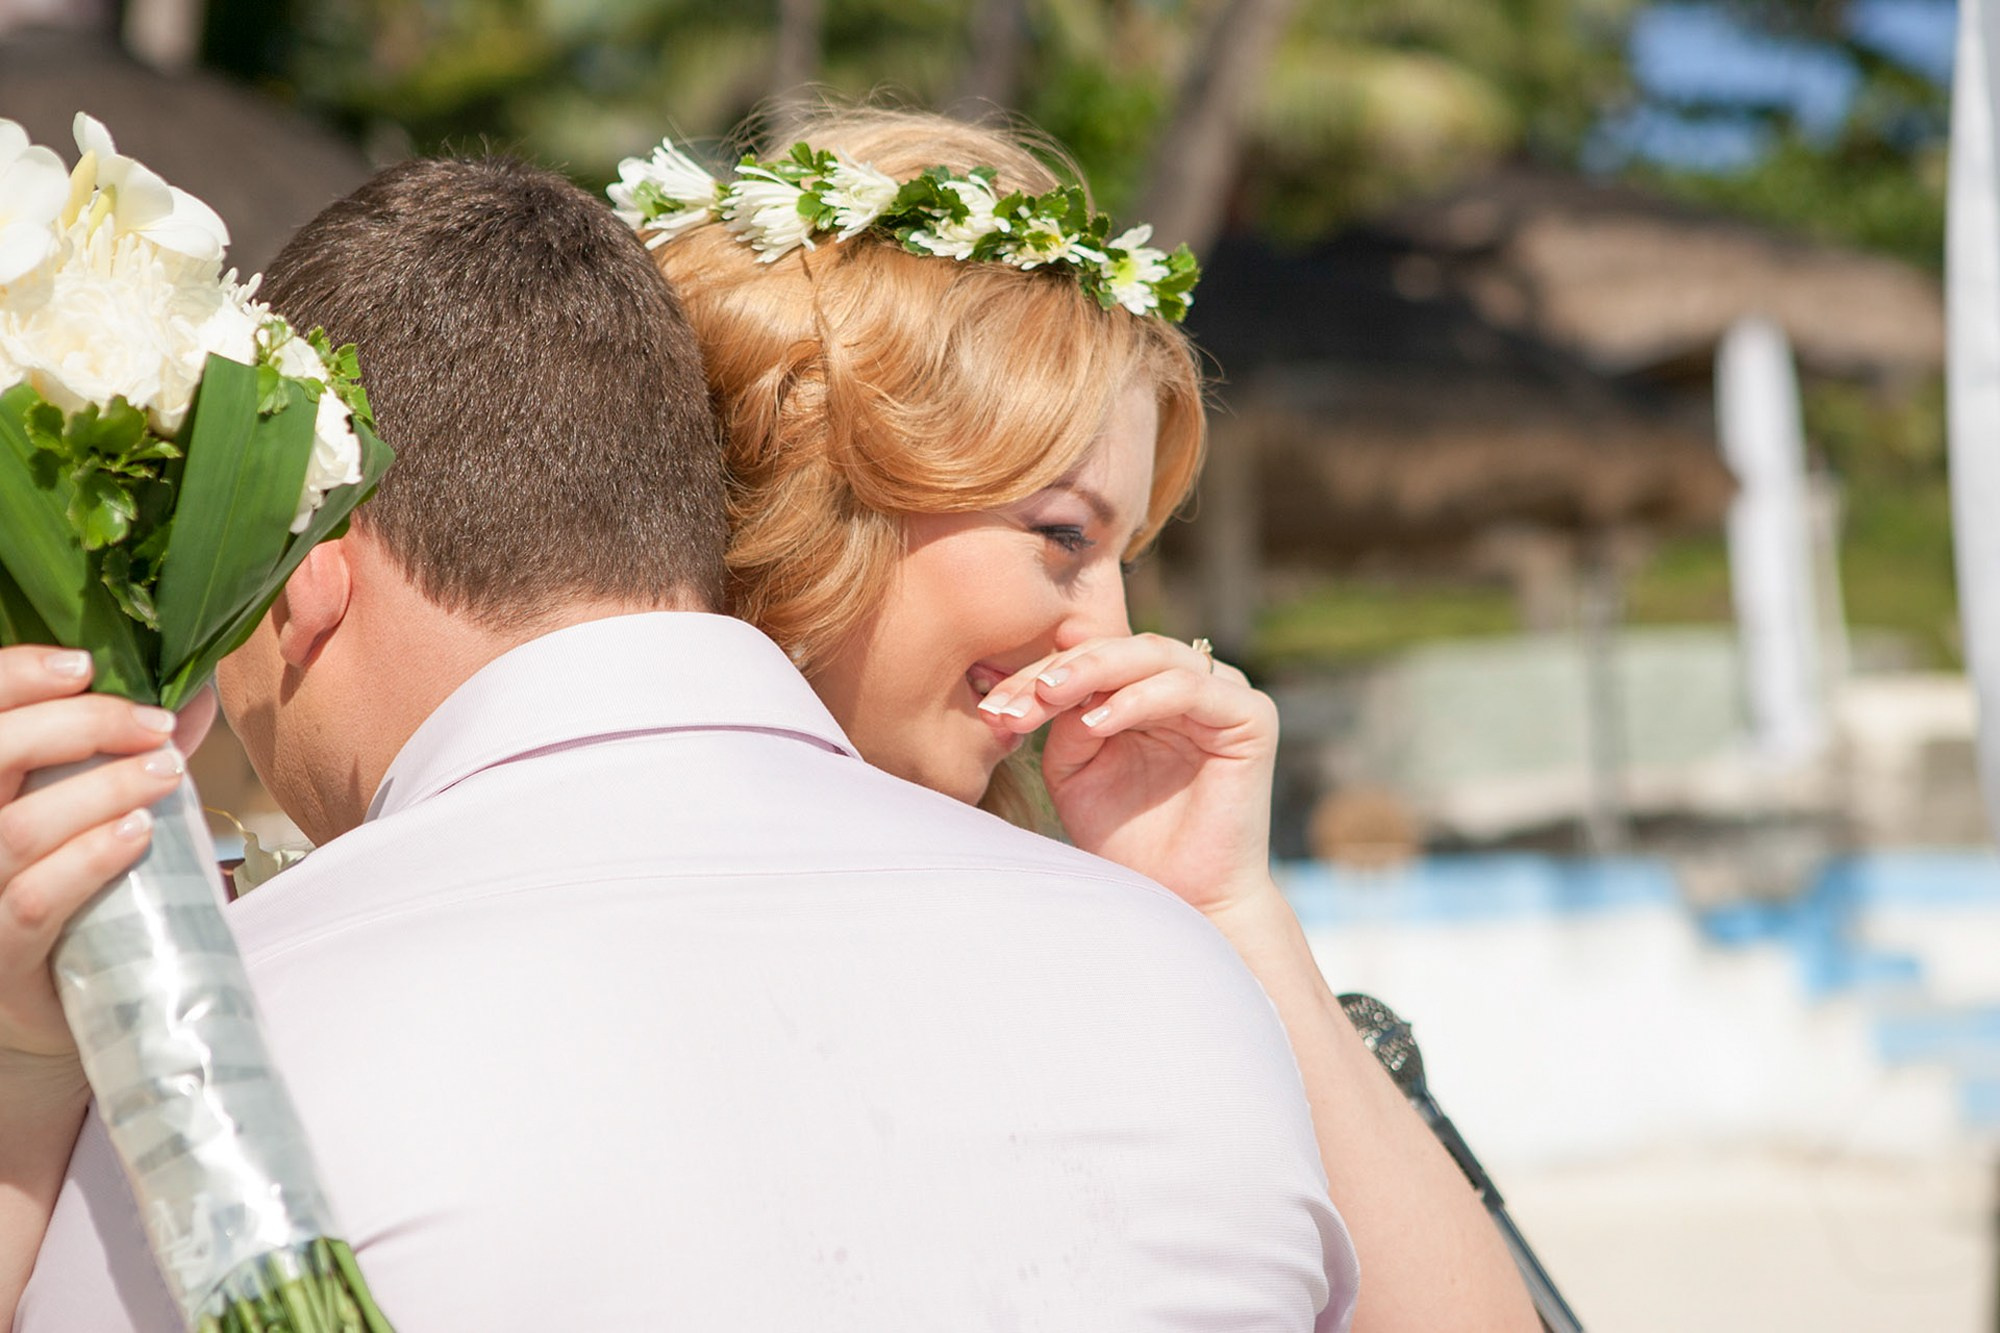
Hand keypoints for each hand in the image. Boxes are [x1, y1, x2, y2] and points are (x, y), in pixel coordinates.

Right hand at [0, 647, 211, 1065]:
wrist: (50, 1010)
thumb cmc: (68, 901)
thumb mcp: (87, 819)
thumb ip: (125, 758)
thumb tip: (192, 696)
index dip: (13, 676)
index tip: (84, 665)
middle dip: (77, 725)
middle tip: (152, 725)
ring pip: (17, 829)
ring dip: (99, 790)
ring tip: (164, 773)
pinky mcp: (0, 958)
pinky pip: (35, 900)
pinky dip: (89, 859)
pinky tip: (137, 834)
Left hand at [979, 633, 1279, 914]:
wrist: (1180, 900)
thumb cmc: (1127, 839)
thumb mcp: (1076, 770)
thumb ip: (1065, 720)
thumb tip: (1047, 680)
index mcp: (1152, 691)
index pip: (1094, 659)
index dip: (1040, 674)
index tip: (991, 703)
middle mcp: (1191, 685)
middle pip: (1121, 648)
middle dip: (1062, 669)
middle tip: (1016, 694)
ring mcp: (1225, 696)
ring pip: (1154, 655)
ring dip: (1094, 672)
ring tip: (1048, 695)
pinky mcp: (1252, 718)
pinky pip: (1188, 689)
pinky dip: (1139, 698)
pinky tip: (1097, 722)